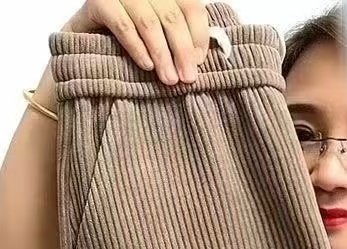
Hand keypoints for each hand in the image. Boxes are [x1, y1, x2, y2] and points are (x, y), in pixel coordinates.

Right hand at [65, 0, 209, 84]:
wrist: (83, 47)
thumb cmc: (126, 44)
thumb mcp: (158, 37)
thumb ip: (179, 38)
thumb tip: (200, 58)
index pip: (190, 5)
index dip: (198, 35)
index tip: (199, 63)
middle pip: (172, 15)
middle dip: (182, 51)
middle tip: (187, 78)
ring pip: (149, 22)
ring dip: (162, 54)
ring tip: (169, 79)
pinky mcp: (97, 1)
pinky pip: (122, 25)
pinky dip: (137, 48)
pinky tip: (146, 66)